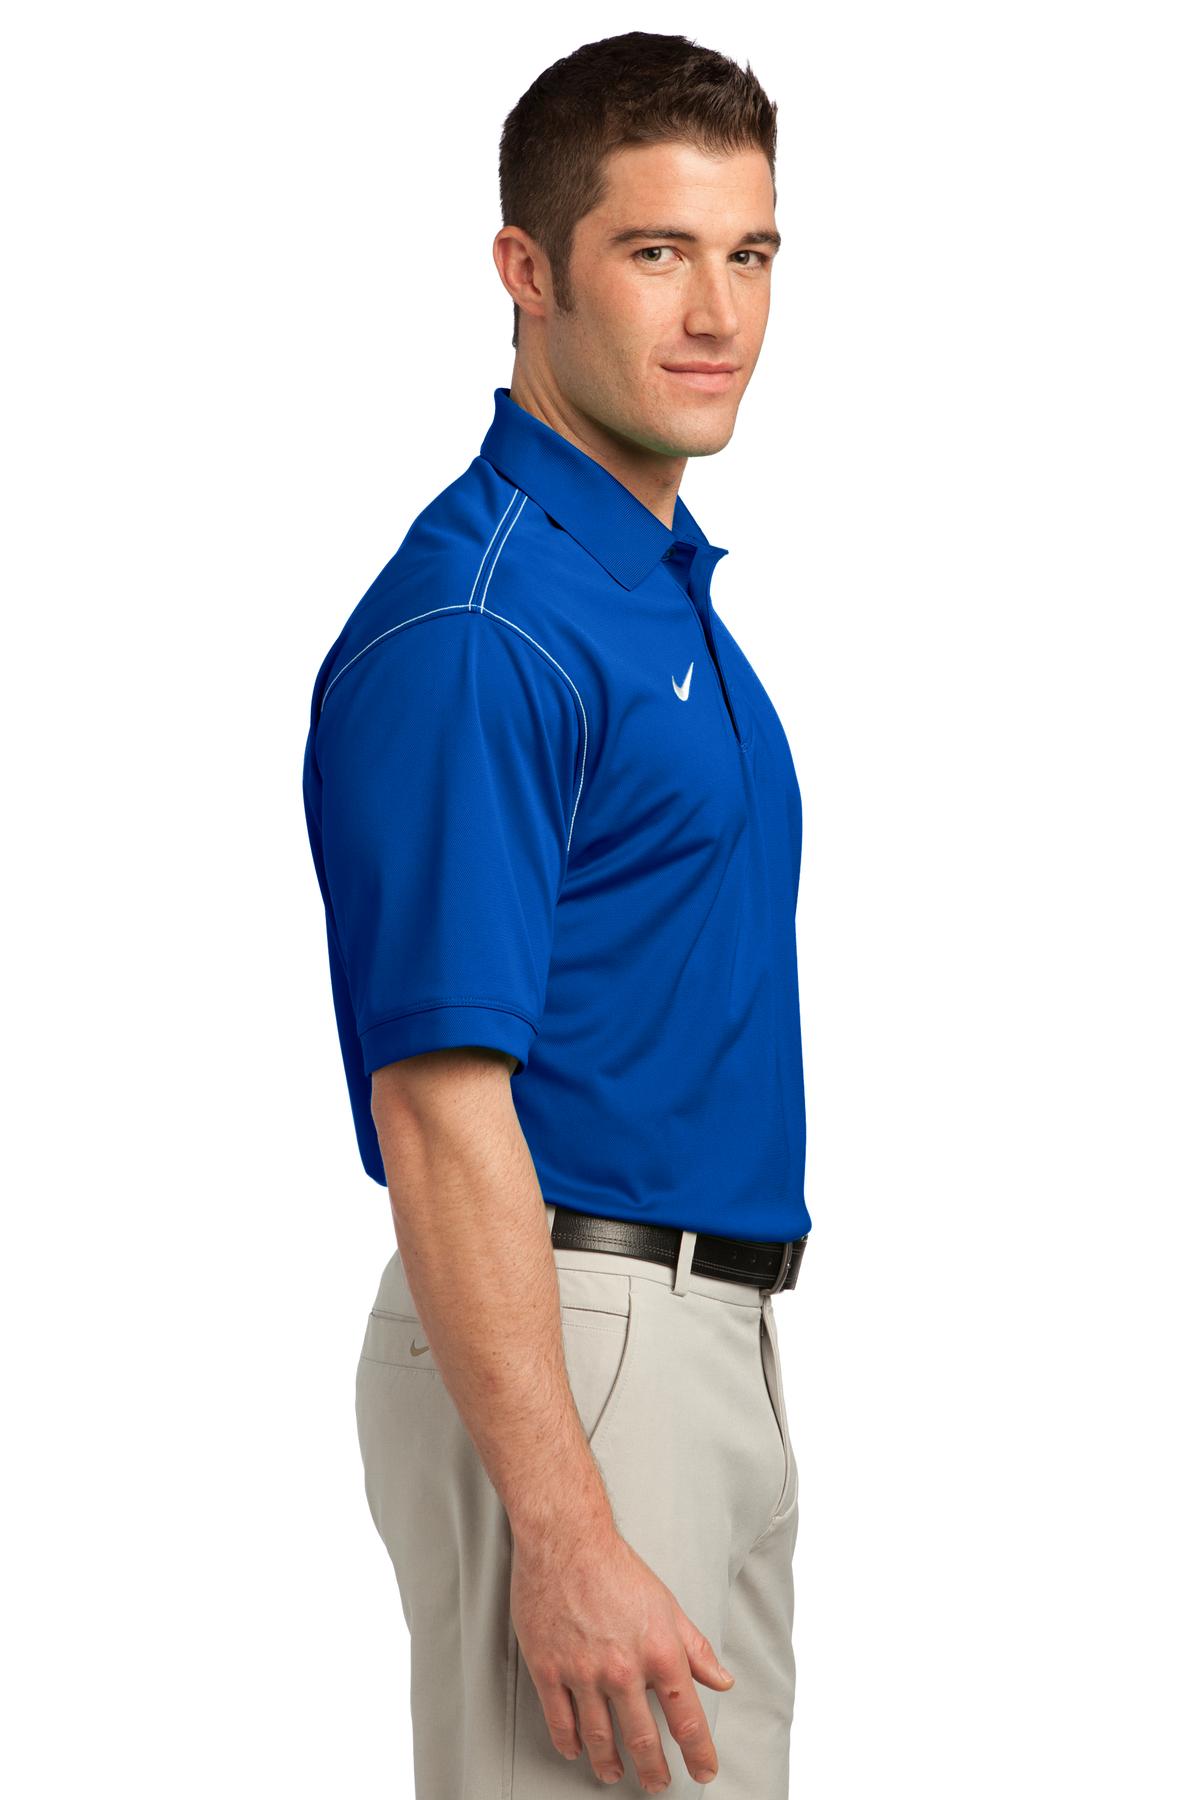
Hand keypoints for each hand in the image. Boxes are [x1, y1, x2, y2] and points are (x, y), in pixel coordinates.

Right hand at [510, 1524, 733, 1789]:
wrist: (566, 1540)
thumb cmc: (617, 1568)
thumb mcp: (668, 1607)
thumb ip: (697, 1649)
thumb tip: (721, 1680)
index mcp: (660, 1654)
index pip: (687, 1720)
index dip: (699, 1754)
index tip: (703, 1772)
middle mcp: (624, 1670)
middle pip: (643, 1740)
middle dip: (654, 1771)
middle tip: (657, 1784)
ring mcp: (583, 1673)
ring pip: (599, 1739)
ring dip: (610, 1764)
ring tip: (615, 1772)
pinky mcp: (548, 1669)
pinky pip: (560, 1723)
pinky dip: (570, 1743)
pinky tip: (576, 1748)